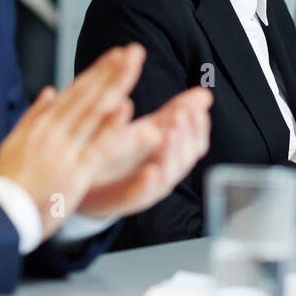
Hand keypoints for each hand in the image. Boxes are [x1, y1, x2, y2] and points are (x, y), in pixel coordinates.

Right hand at [0, 44, 147, 239]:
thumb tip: (49, 90)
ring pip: (94, 112)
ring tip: (133, 67)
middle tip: (134, 50)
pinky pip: (97, 147)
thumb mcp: (15, 143)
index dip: (98, 71)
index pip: (75, 91)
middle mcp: (54, 131)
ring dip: (116, 86)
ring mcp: (64, 150)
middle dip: (112, 70)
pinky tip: (126, 110)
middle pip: (87, 94)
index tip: (116, 55)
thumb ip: (34, 115)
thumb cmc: (8, 182)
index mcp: (42, 125)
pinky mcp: (74, 172)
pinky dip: (112, 127)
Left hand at [77, 87, 211, 218]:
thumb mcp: (148, 129)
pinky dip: (148, 184)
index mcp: (171, 155)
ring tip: (170, 133)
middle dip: (186, 136)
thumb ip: (175, 112)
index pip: (195, 142)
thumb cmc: (121, 155)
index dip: (199, 126)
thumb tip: (204, 95)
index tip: (197, 108)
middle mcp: (164, 172)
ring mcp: (146, 188)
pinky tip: (150, 170)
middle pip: (186, 158)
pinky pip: (141, 195)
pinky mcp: (124, 200)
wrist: (90, 186)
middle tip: (182, 115)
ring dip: (171, 155)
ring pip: (168, 176)